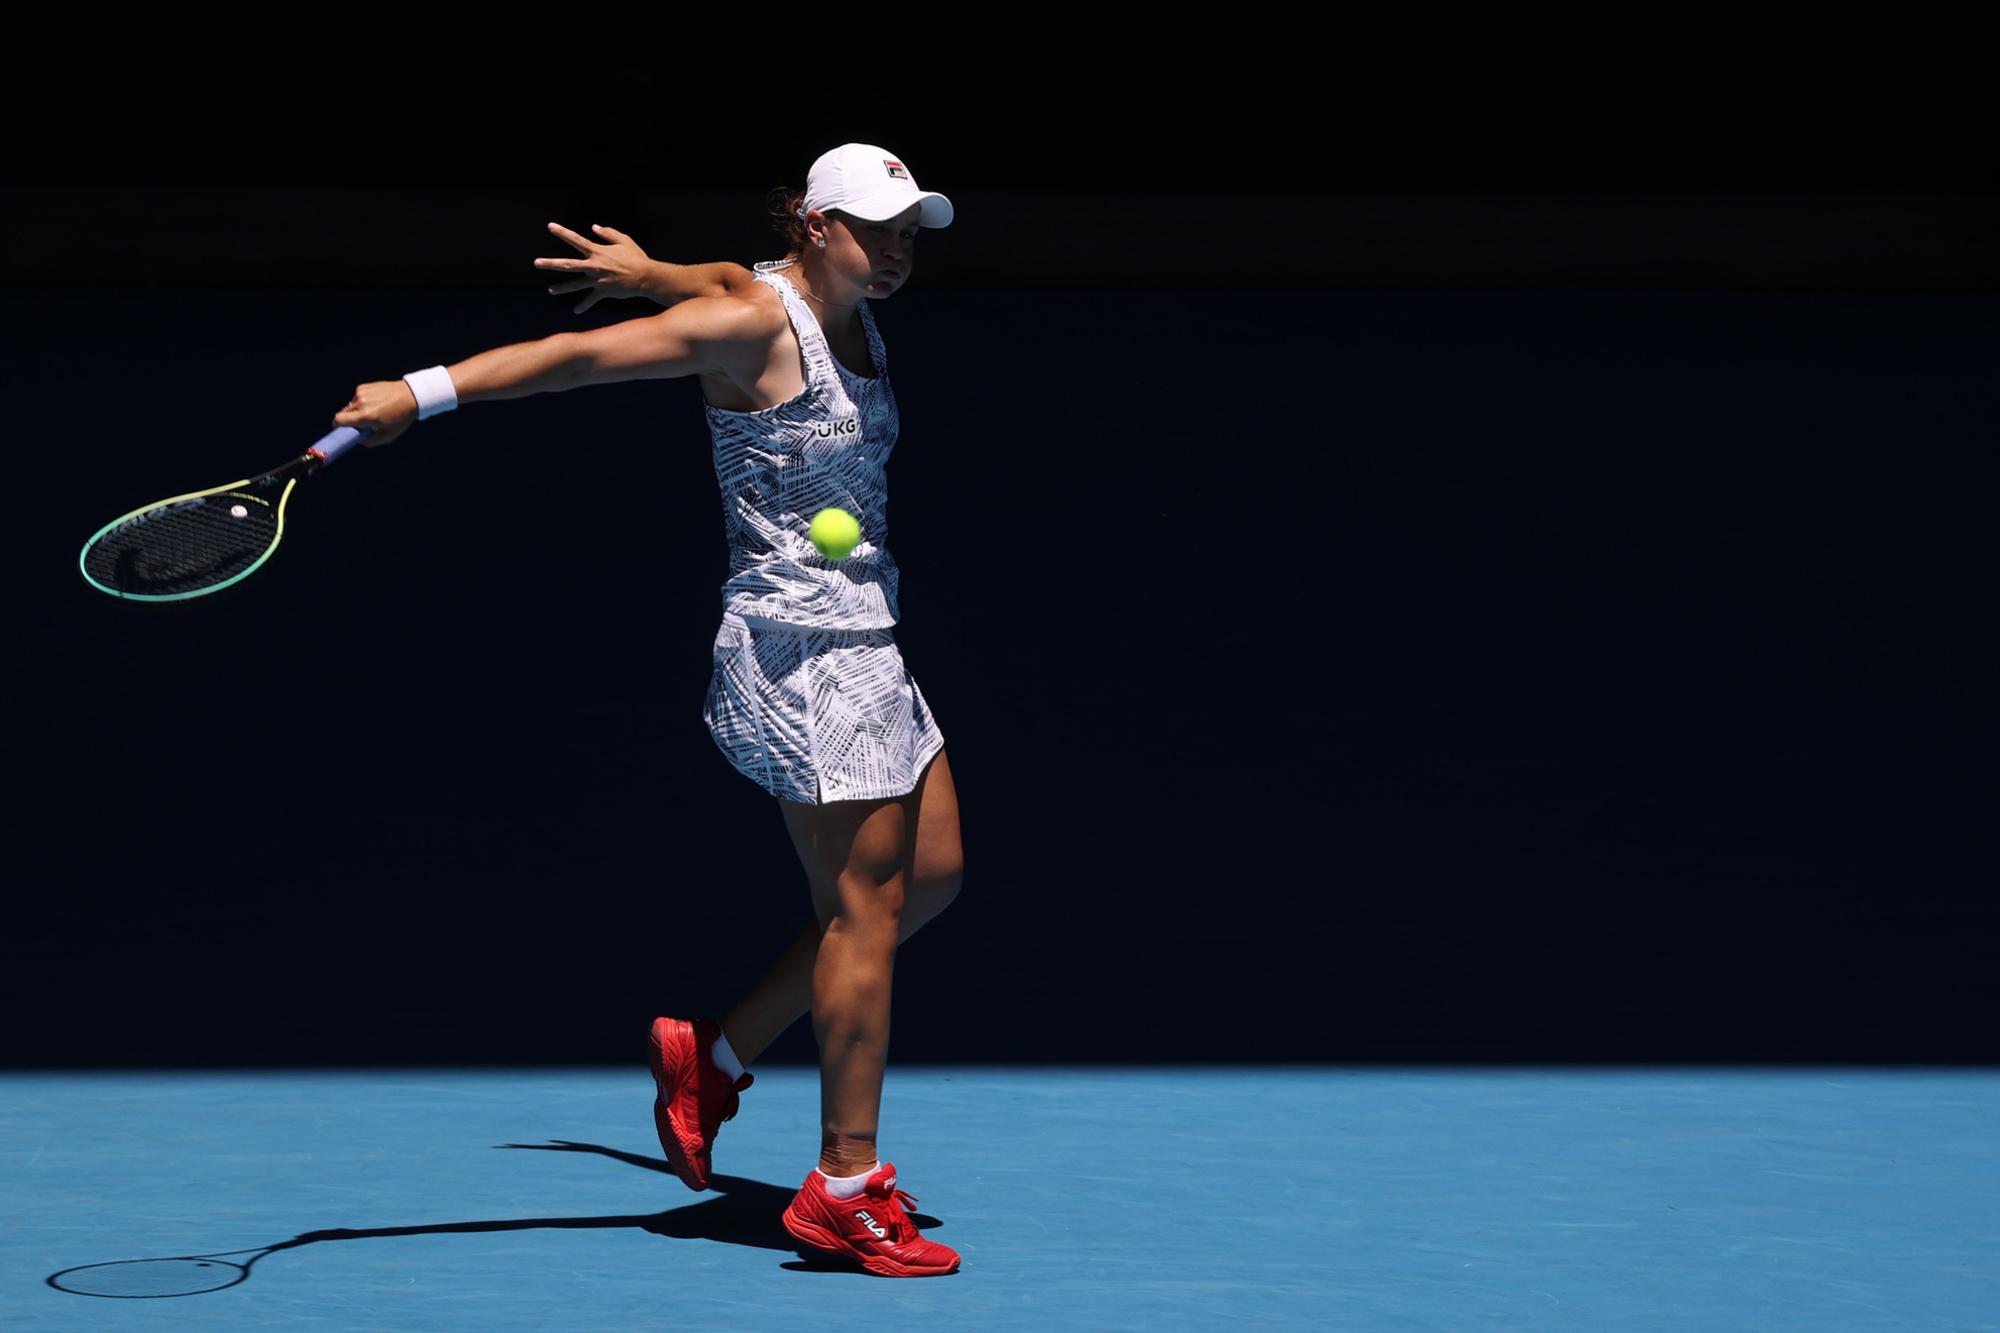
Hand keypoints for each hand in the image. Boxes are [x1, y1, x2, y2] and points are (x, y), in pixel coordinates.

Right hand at [333, 380, 418, 447]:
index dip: (337, 426)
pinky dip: (361, 403)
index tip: (340, 430)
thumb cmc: (401, 417)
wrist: (411, 396)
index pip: (339, 420)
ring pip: (349, 406)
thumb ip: (371, 441)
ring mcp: (361, 393)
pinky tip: (375, 403)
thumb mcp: (389, 435)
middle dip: (348, 421)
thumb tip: (358, 440)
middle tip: (359, 425)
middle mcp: (361, 403)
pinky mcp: (363, 387)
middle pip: (342, 414)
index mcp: (366, 416)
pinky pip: (356, 398)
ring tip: (373, 412)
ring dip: (356, 411)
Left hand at [535, 222, 654, 312]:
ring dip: (562, 288)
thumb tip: (594, 227)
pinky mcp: (603, 292)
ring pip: (575, 285)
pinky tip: (576, 311)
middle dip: (551, 264)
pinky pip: (591, 300)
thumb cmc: (636, 257)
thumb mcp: (624, 240)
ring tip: (550, 291)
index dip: (562, 232)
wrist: (645, 277)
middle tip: (536, 263)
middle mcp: (594, 266)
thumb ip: (608, 233)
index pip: (576, 240)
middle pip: (568, 265)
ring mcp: (597, 280)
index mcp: (597, 252)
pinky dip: (583, 306)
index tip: (550, 226)